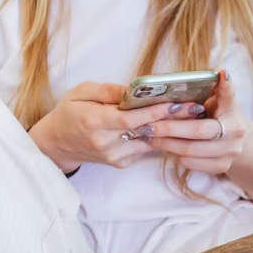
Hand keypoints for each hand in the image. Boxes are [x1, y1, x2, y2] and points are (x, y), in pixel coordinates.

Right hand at [28, 82, 200, 171]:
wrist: (58, 144)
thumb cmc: (69, 114)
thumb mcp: (80, 92)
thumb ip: (106, 90)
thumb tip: (131, 89)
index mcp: (93, 122)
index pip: (129, 120)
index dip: (154, 112)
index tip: (175, 102)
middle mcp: (104, 143)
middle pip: (144, 131)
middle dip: (171, 119)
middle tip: (195, 107)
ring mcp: (113, 156)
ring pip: (148, 141)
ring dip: (168, 129)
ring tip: (189, 114)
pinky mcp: (120, 163)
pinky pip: (144, 148)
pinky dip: (156, 136)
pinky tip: (169, 125)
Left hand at [139, 69, 248, 174]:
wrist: (233, 141)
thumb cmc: (216, 115)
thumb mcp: (215, 100)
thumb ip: (212, 88)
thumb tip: (216, 71)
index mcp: (233, 110)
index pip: (229, 96)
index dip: (226, 85)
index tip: (222, 72)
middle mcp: (235, 132)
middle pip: (198, 131)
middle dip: (169, 128)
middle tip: (147, 125)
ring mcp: (230, 152)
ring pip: (191, 150)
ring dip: (166, 144)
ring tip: (148, 136)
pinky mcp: (222, 167)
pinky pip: (190, 163)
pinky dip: (173, 155)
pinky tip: (162, 146)